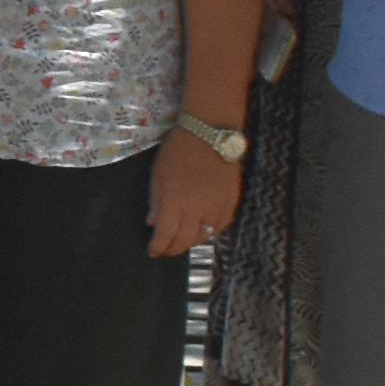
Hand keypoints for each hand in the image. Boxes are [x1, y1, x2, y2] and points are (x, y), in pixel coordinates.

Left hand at [148, 127, 239, 257]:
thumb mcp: (158, 175)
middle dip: (172, 249)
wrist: (210, 134)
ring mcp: (217, 207)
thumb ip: (157, 202)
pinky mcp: (232, 203)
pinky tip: (201, 230)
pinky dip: (209, 231)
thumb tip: (153, 224)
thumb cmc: (178, 151)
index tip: (153, 251)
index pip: (166, 235)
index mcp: (176, 202)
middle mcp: (198, 210)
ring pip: (204, 236)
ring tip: (181, 240)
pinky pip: (220, 226)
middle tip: (165, 250)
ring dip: (190, 241)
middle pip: (185, 241)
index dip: (158, 247)